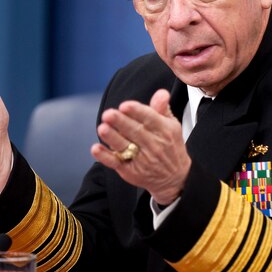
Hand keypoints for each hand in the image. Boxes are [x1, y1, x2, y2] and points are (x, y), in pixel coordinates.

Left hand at [91, 89, 190, 205]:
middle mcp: (153, 145)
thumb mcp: (172, 126)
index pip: (150, 119)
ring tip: (103, 128)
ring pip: (125, 147)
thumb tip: (161, 92)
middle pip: (135, 132)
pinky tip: (96, 148)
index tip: (125, 105)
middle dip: (121, 122)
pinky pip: (116, 163)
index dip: (137, 111)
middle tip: (108, 114)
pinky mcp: (130, 171)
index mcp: (164, 131)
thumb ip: (162, 108)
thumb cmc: (170, 146)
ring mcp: (141, 160)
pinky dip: (105, 156)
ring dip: (112, 137)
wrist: (175, 178)